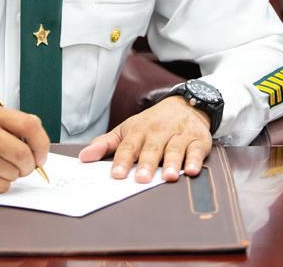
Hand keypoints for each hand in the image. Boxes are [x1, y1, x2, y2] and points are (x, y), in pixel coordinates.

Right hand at [0, 103, 49, 193]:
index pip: (30, 126)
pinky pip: (1, 186)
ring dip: (11, 174)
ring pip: (14, 173)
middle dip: (28, 165)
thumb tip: (39, 147)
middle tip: (23, 166)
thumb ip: (12, 126)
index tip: (40, 155)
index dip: (41, 144)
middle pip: (24, 155)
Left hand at [78, 96, 211, 182]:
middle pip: (152, 149)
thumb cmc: (152, 123)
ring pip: (175, 149)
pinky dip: (195, 160)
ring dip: (172, 163)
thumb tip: (84, 157)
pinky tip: (192, 170)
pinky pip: (197, 150)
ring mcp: (179, 135)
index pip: (129, 147)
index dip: (122, 161)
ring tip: (168, 176)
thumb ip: (106, 144)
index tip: (117, 174)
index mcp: (139, 131)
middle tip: (142, 179)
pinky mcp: (198, 140)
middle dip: (147, 163)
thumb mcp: (127, 129)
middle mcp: (159, 132)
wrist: (185, 104)